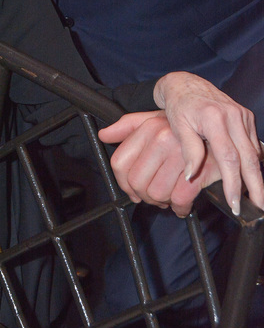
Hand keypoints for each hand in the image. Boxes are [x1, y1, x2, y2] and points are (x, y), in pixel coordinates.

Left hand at [100, 112, 230, 216]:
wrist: (222, 130)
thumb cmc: (186, 129)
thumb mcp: (155, 120)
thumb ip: (128, 127)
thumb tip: (104, 135)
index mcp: (150, 128)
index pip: (120, 163)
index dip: (123, 183)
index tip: (133, 190)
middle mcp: (163, 138)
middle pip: (136, 182)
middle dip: (144, 195)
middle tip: (154, 195)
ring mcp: (181, 154)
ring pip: (156, 193)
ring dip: (163, 202)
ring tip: (170, 196)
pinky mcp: (200, 170)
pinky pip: (180, 199)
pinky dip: (181, 207)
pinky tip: (183, 204)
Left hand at [154, 71, 263, 214]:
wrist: (186, 85)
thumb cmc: (179, 106)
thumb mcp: (178, 127)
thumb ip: (188, 150)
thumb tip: (191, 176)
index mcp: (214, 118)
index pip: (229, 158)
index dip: (233, 183)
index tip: (234, 202)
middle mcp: (233, 116)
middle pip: (249, 158)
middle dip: (256, 187)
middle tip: (258, 209)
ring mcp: (242, 115)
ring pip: (254, 152)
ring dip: (257, 176)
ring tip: (257, 199)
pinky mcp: (246, 116)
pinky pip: (253, 144)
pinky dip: (253, 162)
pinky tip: (252, 177)